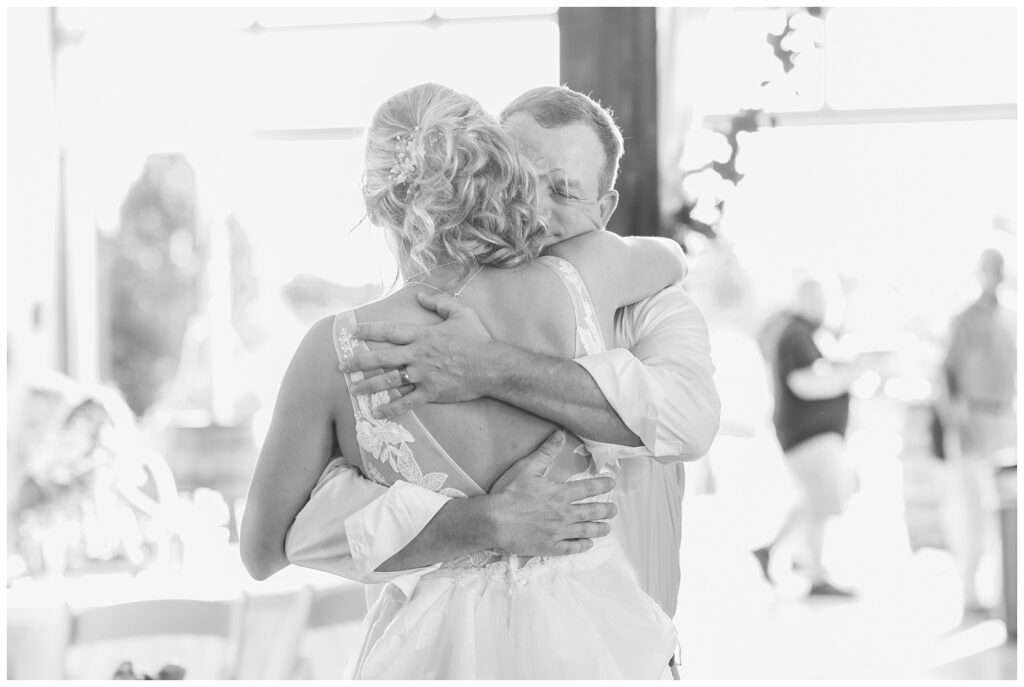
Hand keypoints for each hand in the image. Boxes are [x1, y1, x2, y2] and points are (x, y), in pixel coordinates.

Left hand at [345, 292, 493, 417]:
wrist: (492, 366)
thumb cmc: (478, 339)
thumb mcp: (461, 312)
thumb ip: (439, 303)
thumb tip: (421, 296)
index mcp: (422, 335)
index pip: (389, 331)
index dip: (368, 331)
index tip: (352, 332)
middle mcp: (417, 355)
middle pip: (381, 358)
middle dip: (358, 362)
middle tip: (341, 366)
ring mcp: (423, 375)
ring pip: (389, 381)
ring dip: (368, 386)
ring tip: (352, 390)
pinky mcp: (431, 393)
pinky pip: (406, 402)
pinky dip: (390, 408)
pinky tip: (376, 412)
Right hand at [486, 431, 617, 556]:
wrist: (494, 521)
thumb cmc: (509, 493)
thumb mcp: (527, 467)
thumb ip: (546, 452)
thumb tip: (560, 434)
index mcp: (560, 494)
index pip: (588, 488)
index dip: (602, 485)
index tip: (611, 484)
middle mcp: (564, 514)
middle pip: (592, 512)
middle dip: (606, 510)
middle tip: (614, 510)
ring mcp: (558, 532)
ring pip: (585, 531)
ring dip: (599, 529)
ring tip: (607, 529)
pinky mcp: (550, 547)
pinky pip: (571, 549)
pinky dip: (582, 546)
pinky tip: (588, 544)